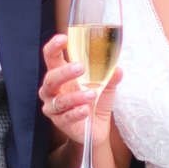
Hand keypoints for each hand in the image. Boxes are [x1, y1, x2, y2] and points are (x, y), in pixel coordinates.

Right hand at [39, 34, 121, 149]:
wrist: (96, 129)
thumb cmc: (95, 101)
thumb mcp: (106, 86)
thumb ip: (110, 77)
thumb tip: (117, 68)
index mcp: (60, 74)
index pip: (51, 57)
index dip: (53, 47)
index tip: (63, 38)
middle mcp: (52, 90)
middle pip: (50, 78)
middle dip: (64, 72)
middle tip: (80, 67)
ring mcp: (54, 107)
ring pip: (59, 100)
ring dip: (75, 96)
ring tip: (92, 94)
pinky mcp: (60, 122)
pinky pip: (65, 117)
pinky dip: (76, 113)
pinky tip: (85, 110)